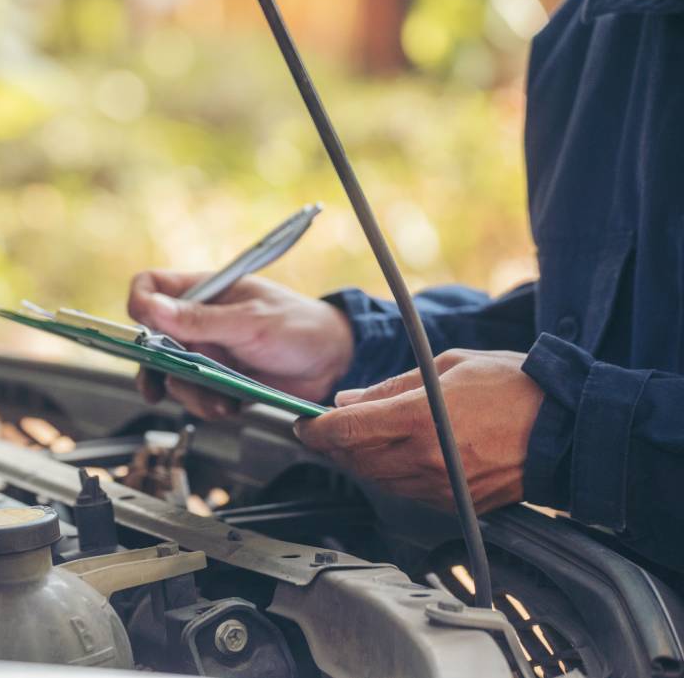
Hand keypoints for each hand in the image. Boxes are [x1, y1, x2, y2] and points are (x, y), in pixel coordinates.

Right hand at [126, 270, 354, 417]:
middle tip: (162, 384)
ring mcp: (206, 352)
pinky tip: (227, 406)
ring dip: (188, 393)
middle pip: (152, 340)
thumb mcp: (250, 322)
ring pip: (171, 375)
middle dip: (158, 366)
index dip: (141, 305)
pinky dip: (206, 405)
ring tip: (216, 400)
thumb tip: (152, 307)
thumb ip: (201, 319)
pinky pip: (194, 395)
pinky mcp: (217, 380)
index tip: (145, 330)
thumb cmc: (299, 327)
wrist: (333, 364)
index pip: (151, 286)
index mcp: (204, 291)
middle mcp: (199, 321)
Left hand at [293, 349, 542, 512]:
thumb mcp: (446, 366)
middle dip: (331, 444)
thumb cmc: (513, 387)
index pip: (344, 431)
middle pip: (353, 459)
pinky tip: (390, 456)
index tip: (302, 423)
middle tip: (322, 428)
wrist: (567, 430)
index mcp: (417, 419)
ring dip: (357, 461)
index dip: (314, 429)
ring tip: (356, 439)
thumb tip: (348, 400)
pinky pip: (403, 492)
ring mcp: (439, 487)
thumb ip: (390, 387)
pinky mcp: (453, 504)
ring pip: (374, 480)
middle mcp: (423, 459)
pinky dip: (387, 475)